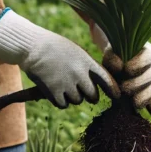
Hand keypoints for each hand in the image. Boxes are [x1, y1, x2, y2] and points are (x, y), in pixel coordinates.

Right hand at [0, 9, 120, 108]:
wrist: (33, 47)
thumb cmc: (55, 47)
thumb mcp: (75, 51)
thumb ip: (86, 67)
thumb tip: (95, 85)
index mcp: (87, 62)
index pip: (106, 80)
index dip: (113, 90)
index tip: (117, 96)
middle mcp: (80, 74)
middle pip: (92, 96)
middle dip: (88, 95)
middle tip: (79, 89)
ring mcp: (67, 84)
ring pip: (77, 101)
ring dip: (71, 97)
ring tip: (61, 83)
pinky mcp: (54, 92)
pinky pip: (63, 104)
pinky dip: (59, 100)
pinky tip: (54, 90)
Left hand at [100, 35, 150, 116]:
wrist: (117, 64)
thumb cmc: (114, 56)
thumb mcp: (111, 53)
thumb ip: (112, 58)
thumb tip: (119, 68)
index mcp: (146, 53)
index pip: (148, 57)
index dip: (139, 64)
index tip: (126, 70)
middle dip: (138, 84)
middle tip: (124, 89)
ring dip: (144, 97)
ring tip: (134, 104)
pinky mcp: (150, 94)